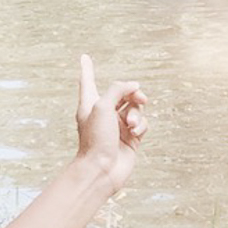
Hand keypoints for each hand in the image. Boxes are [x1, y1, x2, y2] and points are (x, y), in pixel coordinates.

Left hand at [75, 54, 147, 194]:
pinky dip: (141, 126)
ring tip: (131, 125)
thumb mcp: (102, 106)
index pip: (88, 81)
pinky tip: (135, 134)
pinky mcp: (131, 138)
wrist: (101, 170)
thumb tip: (134, 85)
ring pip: (135, 108)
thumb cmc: (96, 139)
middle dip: (132, 93)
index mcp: (90, 104)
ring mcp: (118, 126)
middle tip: (140, 97)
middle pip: (121, 93)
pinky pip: (142, 124)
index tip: (84, 57)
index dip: (87, 68)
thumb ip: (118, 90)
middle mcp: (104, 113)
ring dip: (136, 114)